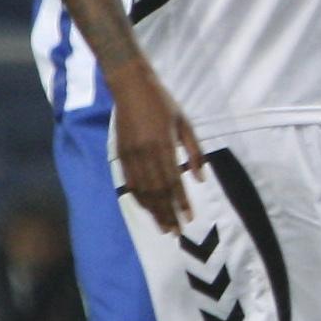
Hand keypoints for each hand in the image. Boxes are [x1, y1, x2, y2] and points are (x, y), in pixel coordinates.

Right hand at [110, 60, 205, 234]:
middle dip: (168, 213)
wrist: (130, 88)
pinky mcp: (120, 155)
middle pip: (158, 191)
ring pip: (143, 190)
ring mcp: (131, 156)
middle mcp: (146, 154)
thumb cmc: (164, 104)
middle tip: (177, 232)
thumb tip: (200, 179)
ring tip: (164, 227)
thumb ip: (195, 152)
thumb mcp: (185, 124)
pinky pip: (130, 182)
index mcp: (164, 146)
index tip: (189, 219)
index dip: (182, 202)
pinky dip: (139, 198)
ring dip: (154, 211)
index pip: (174, 182)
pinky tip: (147, 208)